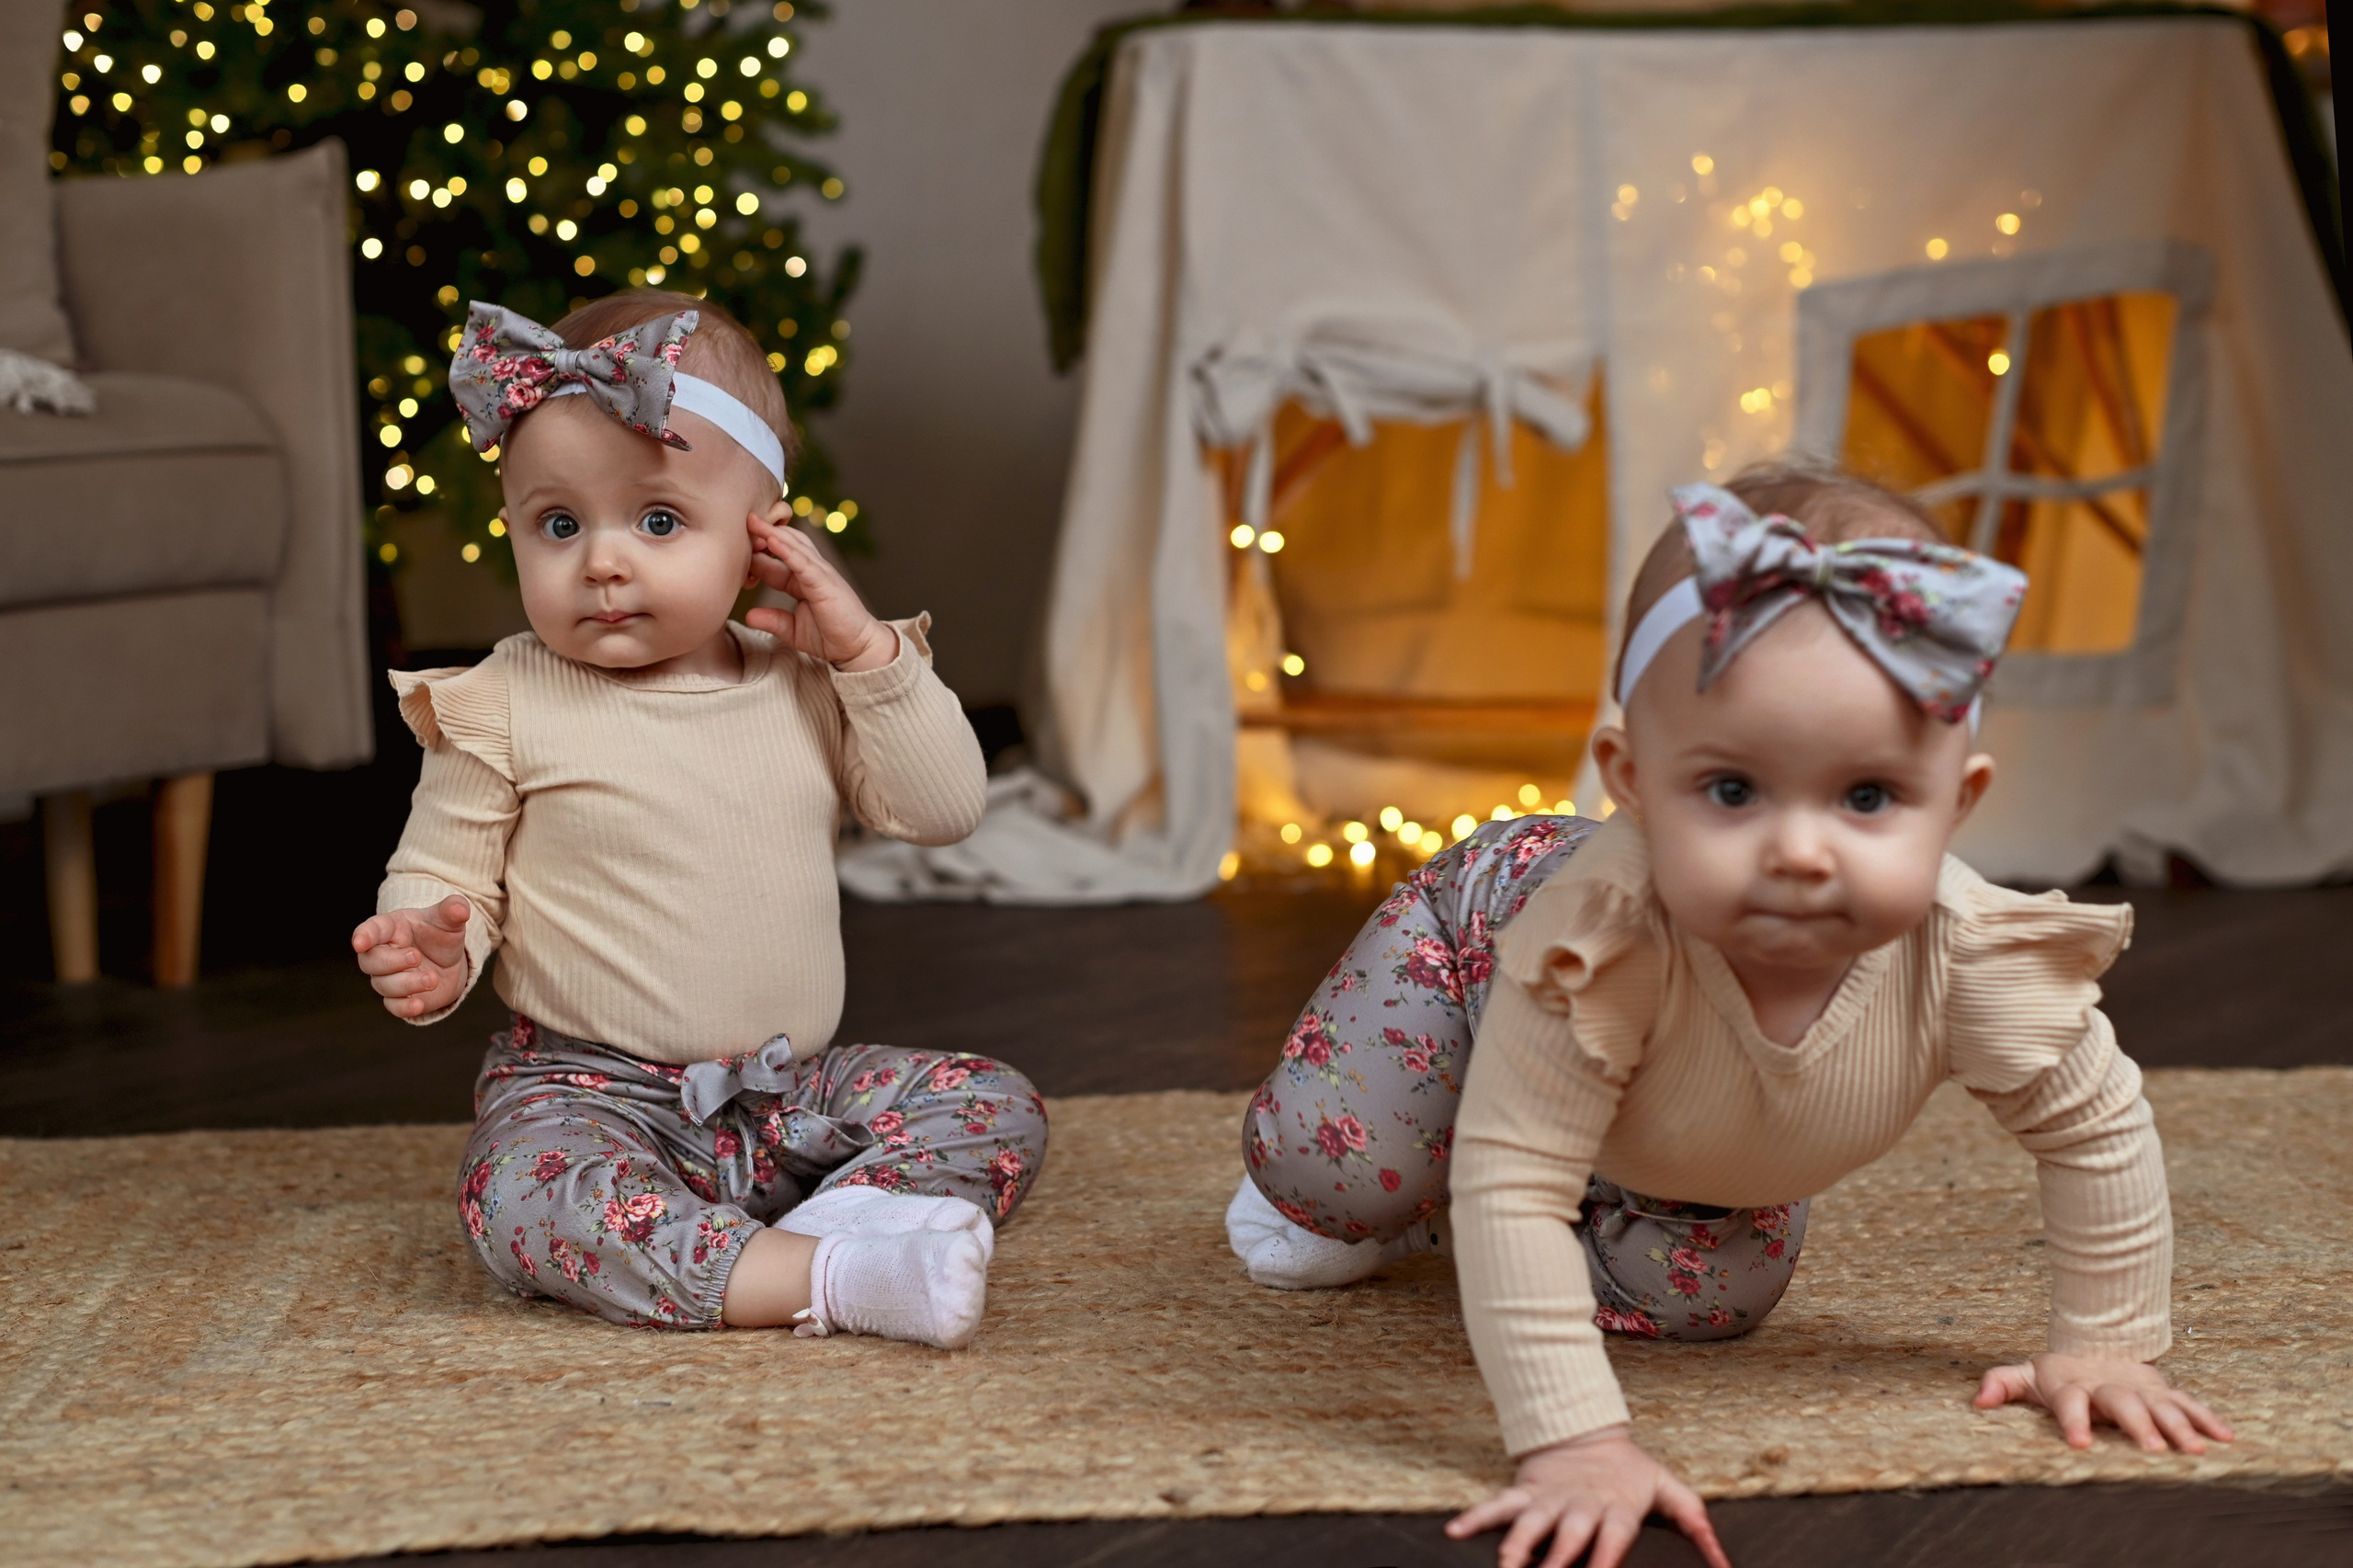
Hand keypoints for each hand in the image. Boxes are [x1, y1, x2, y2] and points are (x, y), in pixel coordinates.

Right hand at [351, 895, 472, 1019]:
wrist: (450, 960)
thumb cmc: (439, 934)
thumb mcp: (448, 919)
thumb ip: (453, 910)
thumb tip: (461, 908)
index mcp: (390, 928)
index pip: (371, 930)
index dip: (364, 936)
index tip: (360, 942)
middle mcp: (383, 953)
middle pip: (371, 961)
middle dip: (392, 961)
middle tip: (416, 957)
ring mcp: (389, 977)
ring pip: (384, 985)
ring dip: (407, 983)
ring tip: (432, 979)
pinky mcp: (400, 997)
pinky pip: (394, 1006)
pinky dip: (404, 1007)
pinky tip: (419, 1005)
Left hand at [744, 511, 896, 671]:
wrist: (858, 648)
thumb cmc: (831, 636)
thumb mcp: (793, 629)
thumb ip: (772, 620)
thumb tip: (748, 615)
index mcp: (802, 580)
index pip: (776, 560)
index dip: (757, 553)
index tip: (734, 546)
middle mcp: (811, 572)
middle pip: (786, 543)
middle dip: (764, 533)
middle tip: (742, 522)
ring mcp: (820, 574)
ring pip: (794, 546)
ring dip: (773, 534)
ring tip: (753, 521)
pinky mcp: (826, 583)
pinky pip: (804, 563)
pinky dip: (787, 551)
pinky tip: (772, 541)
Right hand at [1446, 1426, 1730, 1567]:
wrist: (1586, 1434)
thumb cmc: (1632, 1474)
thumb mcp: (1668, 1491)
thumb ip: (1696, 1524)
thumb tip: (1726, 1565)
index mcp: (1615, 1508)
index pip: (1612, 1535)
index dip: (1606, 1556)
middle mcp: (1579, 1505)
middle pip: (1567, 1535)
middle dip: (1557, 1560)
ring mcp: (1548, 1499)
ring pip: (1528, 1524)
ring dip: (1515, 1546)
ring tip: (1504, 1565)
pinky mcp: (1523, 1493)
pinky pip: (1496, 1506)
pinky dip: (1475, 1517)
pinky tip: (1453, 1531)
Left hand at [1974, 1352, 2233, 1453]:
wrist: (2096, 1344)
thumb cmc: (2060, 1374)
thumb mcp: (2029, 1375)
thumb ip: (2003, 1383)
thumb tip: (1978, 1401)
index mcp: (2074, 1386)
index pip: (2070, 1402)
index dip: (2072, 1420)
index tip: (2079, 1443)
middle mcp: (2111, 1388)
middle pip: (2125, 1405)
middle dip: (2138, 1426)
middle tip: (2152, 1449)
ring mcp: (2141, 1389)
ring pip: (2162, 1407)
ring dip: (2180, 1428)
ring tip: (2195, 1451)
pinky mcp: (2165, 1392)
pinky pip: (2189, 1404)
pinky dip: (2208, 1419)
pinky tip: (2226, 1438)